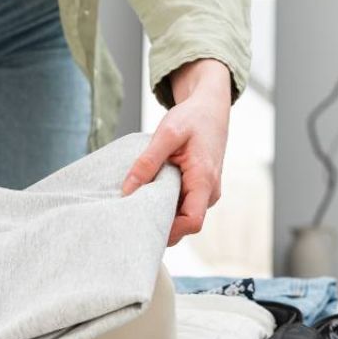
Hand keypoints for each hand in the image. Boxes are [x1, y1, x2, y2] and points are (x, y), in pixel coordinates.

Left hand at [122, 58, 231, 245]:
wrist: (210, 108)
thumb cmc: (192, 118)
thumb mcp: (166, 133)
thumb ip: (147, 162)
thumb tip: (127, 190)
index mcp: (204, 180)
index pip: (192, 222)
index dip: (168, 230)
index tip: (142, 226)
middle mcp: (210, 192)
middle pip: (185, 225)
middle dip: (160, 225)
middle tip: (131, 219)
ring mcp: (206, 193)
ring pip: (183, 217)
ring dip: (162, 214)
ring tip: (137, 205)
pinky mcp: (199, 190)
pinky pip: (183, 206)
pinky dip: (166, 204)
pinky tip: (148, 196)